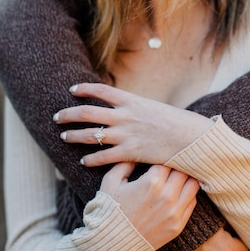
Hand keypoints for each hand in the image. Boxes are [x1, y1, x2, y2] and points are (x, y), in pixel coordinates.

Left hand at [53, 83, 214, 166]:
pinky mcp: (130, 153)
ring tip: (64, 137)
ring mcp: (126, 135)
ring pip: (90, 135)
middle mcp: (125, 116)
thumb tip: (127, 109)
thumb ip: (138, 109)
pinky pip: (103, 156)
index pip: (101, 91)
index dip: (83, 89)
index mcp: (132, 101)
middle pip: (87, 113)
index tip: (72, 90)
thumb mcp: (156, 108)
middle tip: (57, 117)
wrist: (192, 139)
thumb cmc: (178, 123)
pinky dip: (91, 159)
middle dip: (69, 114)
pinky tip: (83, 161)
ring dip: (74, 136)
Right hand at [100, 162, 198, 248]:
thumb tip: (137, 152)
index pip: (168, 159)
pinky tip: (178, 192)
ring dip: (186, 178)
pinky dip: (187, 194)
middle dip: (176, 165)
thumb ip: (125, 162)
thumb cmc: (110, 210)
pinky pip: (192, 202)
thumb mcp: (111, 181)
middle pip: (184, 170)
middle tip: (170, 164)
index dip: (164, 156)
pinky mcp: (178, 225)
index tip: (160, 156)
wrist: (113, 244)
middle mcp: (167, 196)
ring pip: (193, 185)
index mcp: (151, 182)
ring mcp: (174, 212)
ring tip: (178, 176)